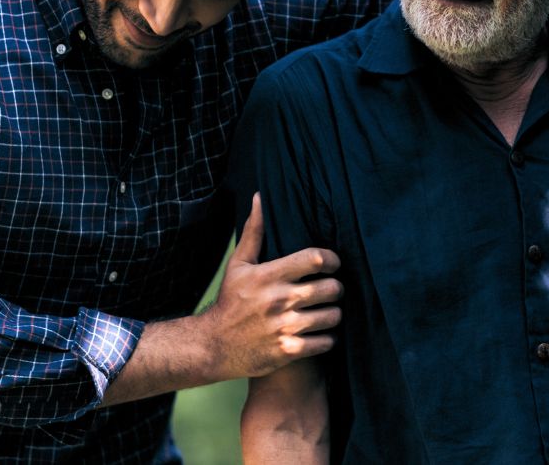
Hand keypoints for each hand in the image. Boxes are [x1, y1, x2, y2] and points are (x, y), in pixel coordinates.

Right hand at [199, 194, 342, 379]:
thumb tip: (260, 197)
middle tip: (331, 290)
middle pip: (331, 288)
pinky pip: (325, 342)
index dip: (331, 259)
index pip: (315, 259)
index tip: (331, 264)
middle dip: (336, 288)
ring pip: (332, 316)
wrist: (212, 346)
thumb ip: (254, 232)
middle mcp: (279, 300)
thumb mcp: (238, 265)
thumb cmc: (230, 301)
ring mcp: (284, 327)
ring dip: (334, 314)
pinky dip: (327, 338)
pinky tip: (319, 333)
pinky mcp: (288, 351)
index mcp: (269, 275)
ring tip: (326, 312)